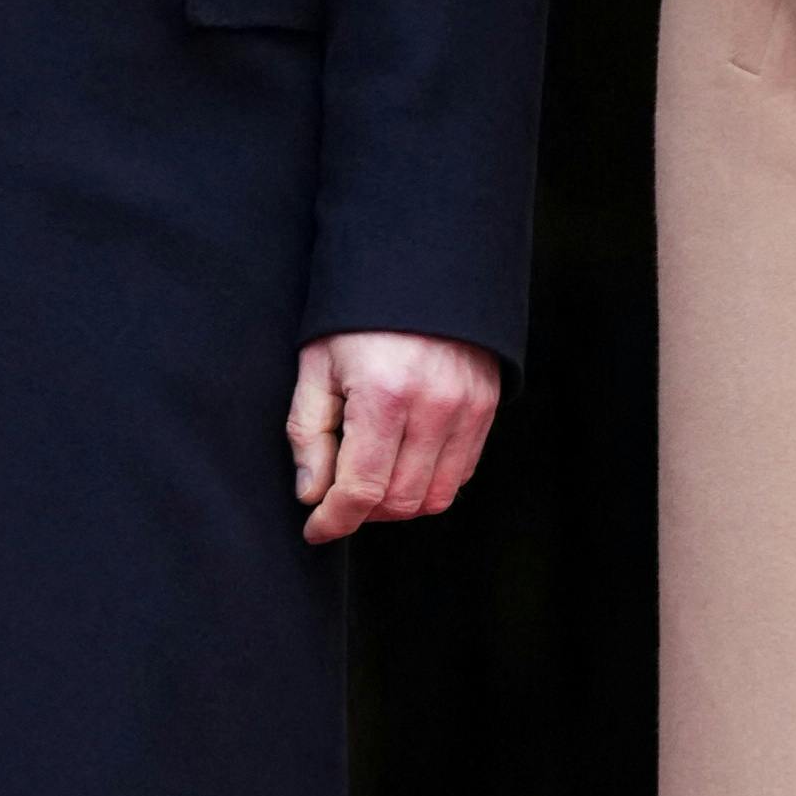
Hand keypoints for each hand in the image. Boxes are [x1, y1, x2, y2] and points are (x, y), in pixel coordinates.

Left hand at [287, 330, 501, 545]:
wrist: (421, 267)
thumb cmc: (359, 315)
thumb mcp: (317, 364)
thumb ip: (308, 433)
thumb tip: (311, 493)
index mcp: (385, 395)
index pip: (362, 489)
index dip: (334, 520)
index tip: (315, 529)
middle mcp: (435, 407)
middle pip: (400, 501)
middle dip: (363, 513)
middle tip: (337, 498)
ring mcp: (468, 409)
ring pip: (435, 497)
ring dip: (398, 504)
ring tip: (370, 481)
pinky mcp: (486, 407)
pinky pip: (461, 472)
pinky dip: (429, 483)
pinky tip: (402, 463)